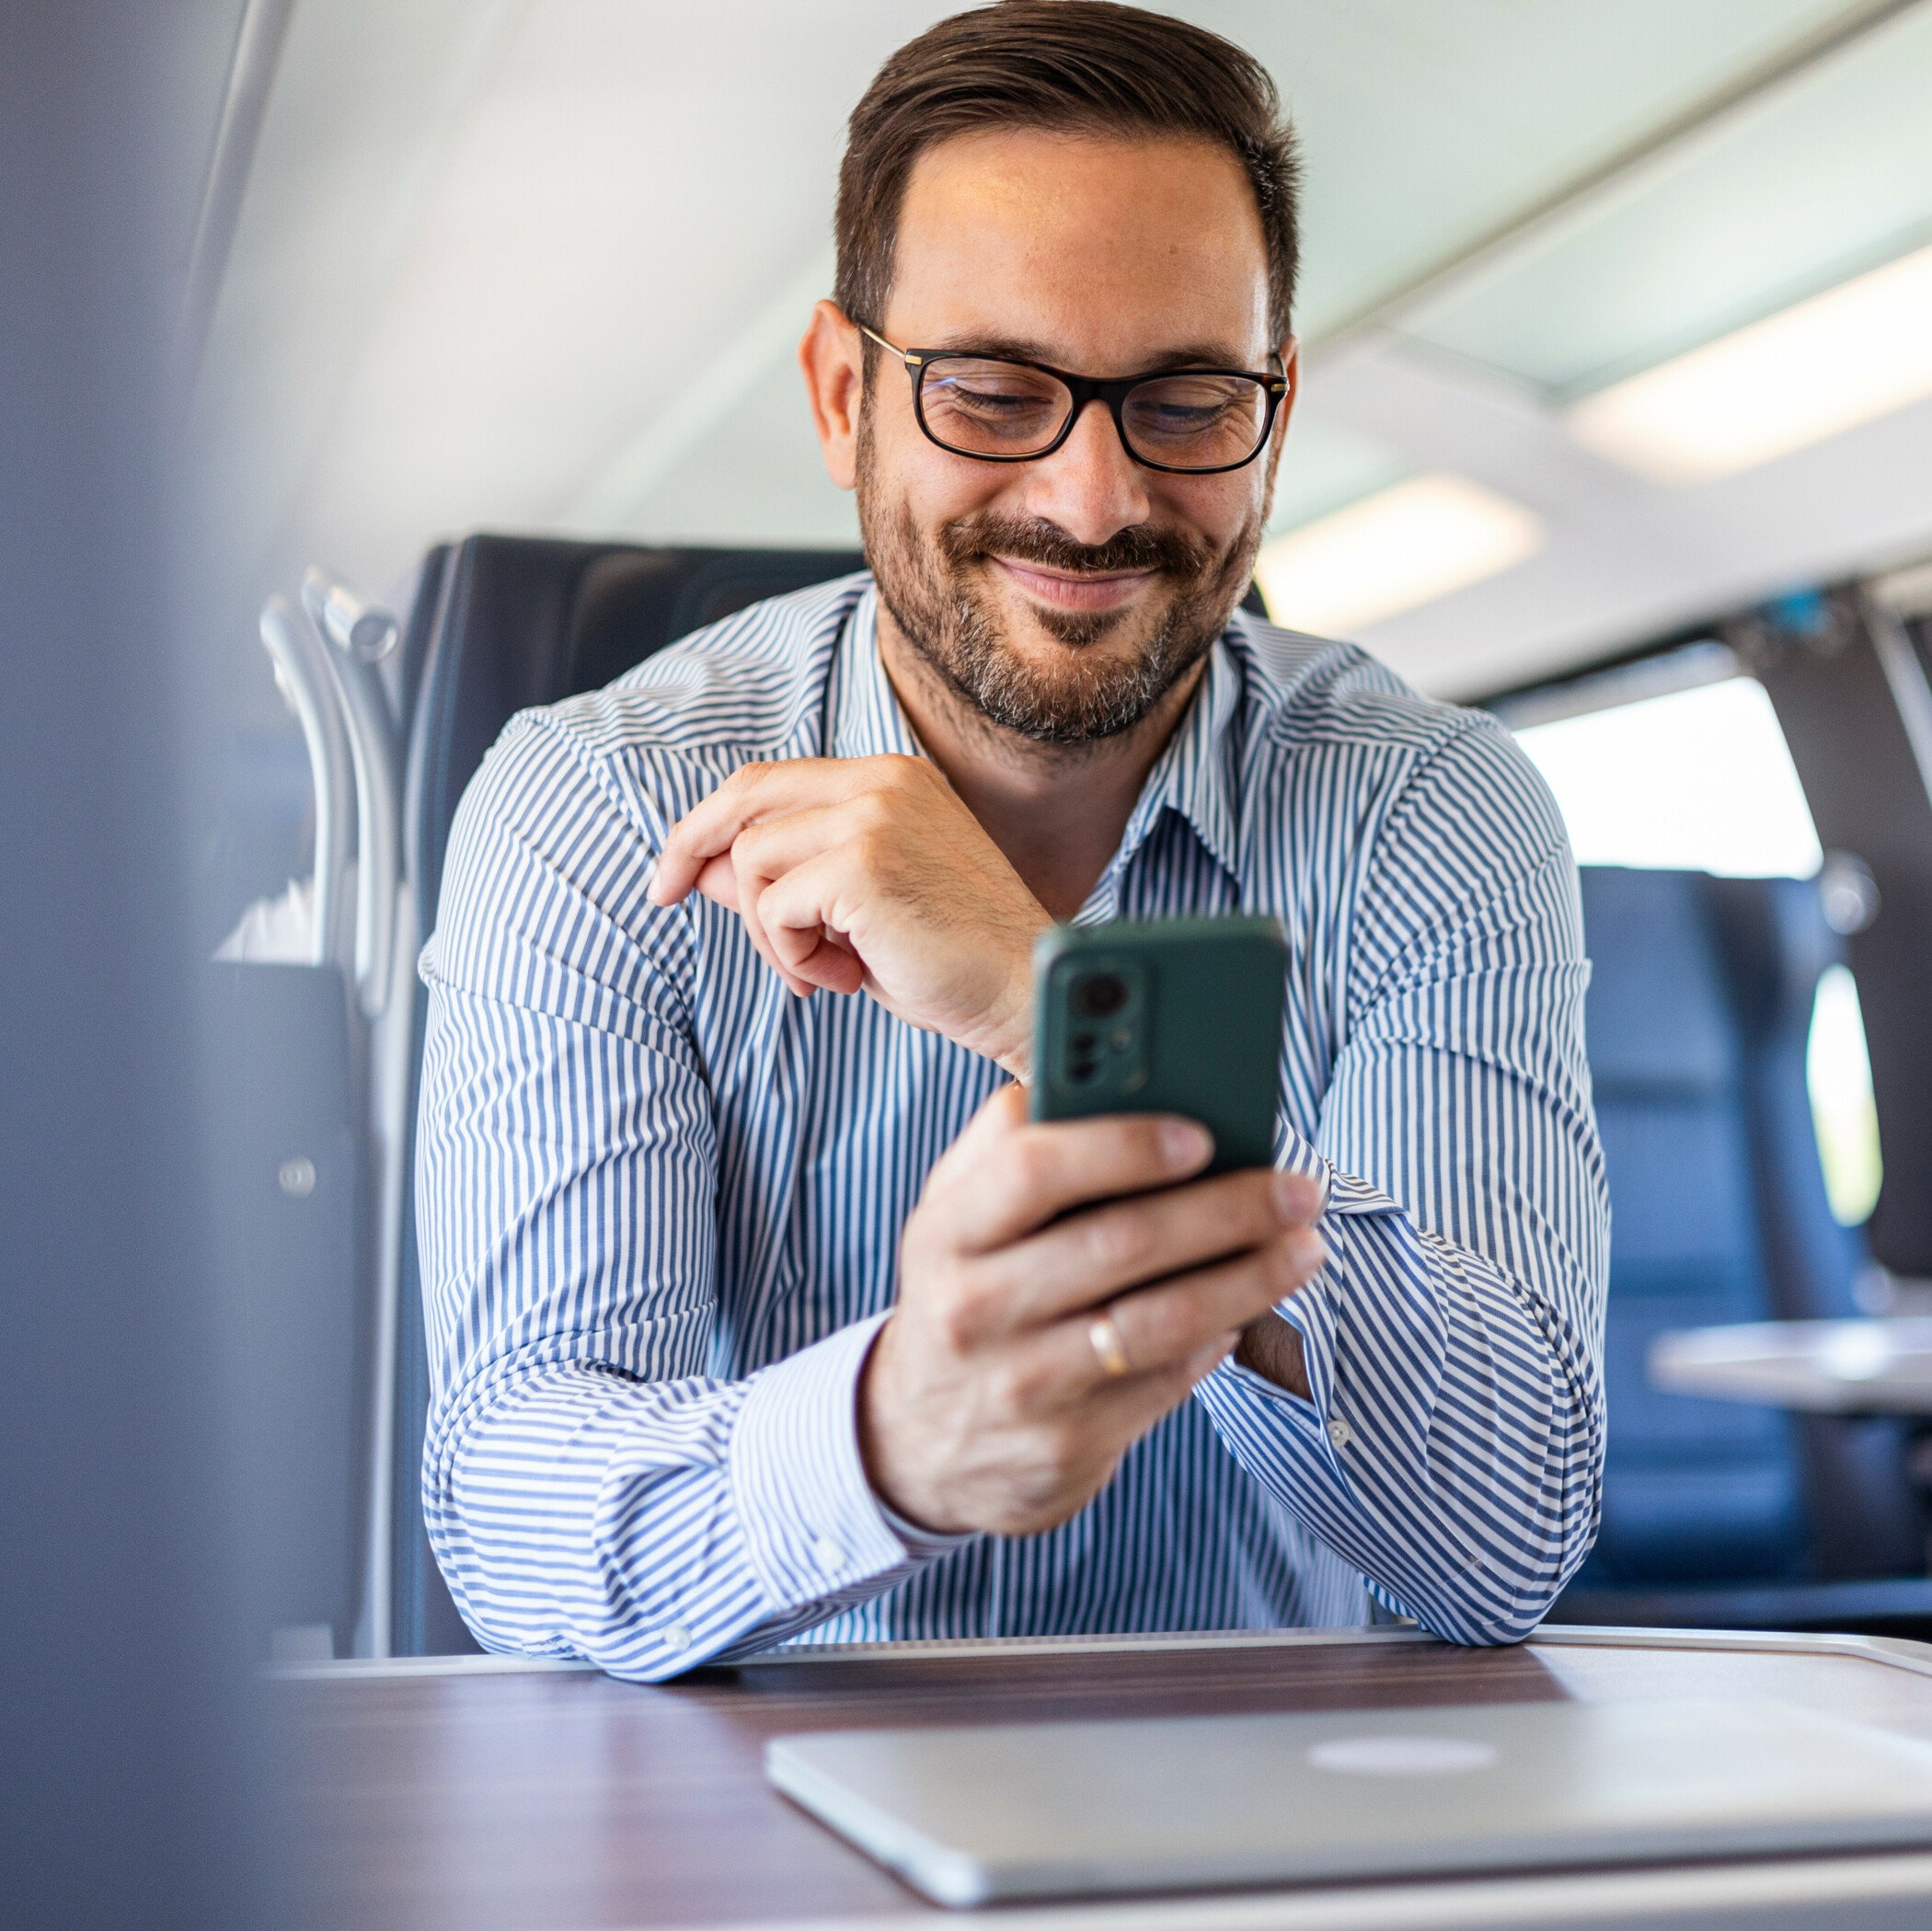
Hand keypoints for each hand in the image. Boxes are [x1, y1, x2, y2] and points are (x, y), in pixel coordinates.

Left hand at [648, 755, 1050, 1075]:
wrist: (1025, 992)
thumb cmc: (952, 963)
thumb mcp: (856, 916)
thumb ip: (787, 882)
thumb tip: (704, 871)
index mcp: (891, 779)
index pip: (770, 782)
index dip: (710, 823)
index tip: (676, 872)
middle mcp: (881, 782)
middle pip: (744, 797)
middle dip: (690, 847)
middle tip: (662, 896)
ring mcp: (874, 816)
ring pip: (752, 863)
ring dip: (773, 934)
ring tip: (830, 969)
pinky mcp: (862, 863)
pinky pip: (772, 908)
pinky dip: (794, 956)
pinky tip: (847, 977)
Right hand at [860, 1086, 1327, 1536]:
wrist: (920, 1442)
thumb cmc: (962, 1296)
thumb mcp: (953, 1216)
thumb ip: (1008, 1142)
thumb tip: (1095, 1079)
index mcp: (948, 1232)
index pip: (1032, 1169)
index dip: (1122, 1146)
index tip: (1200, 1134)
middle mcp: (975, 1308)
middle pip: (1119, 1242)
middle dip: (1226, 1208)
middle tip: (1296, 1188)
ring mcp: (1022, 1384)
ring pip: (1161, 1320)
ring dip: (1250, 1278)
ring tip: (1304, 1247)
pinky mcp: (1067, 1445)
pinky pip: (1167, 1383)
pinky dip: (1220, 1339)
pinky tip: (1250, 1307)